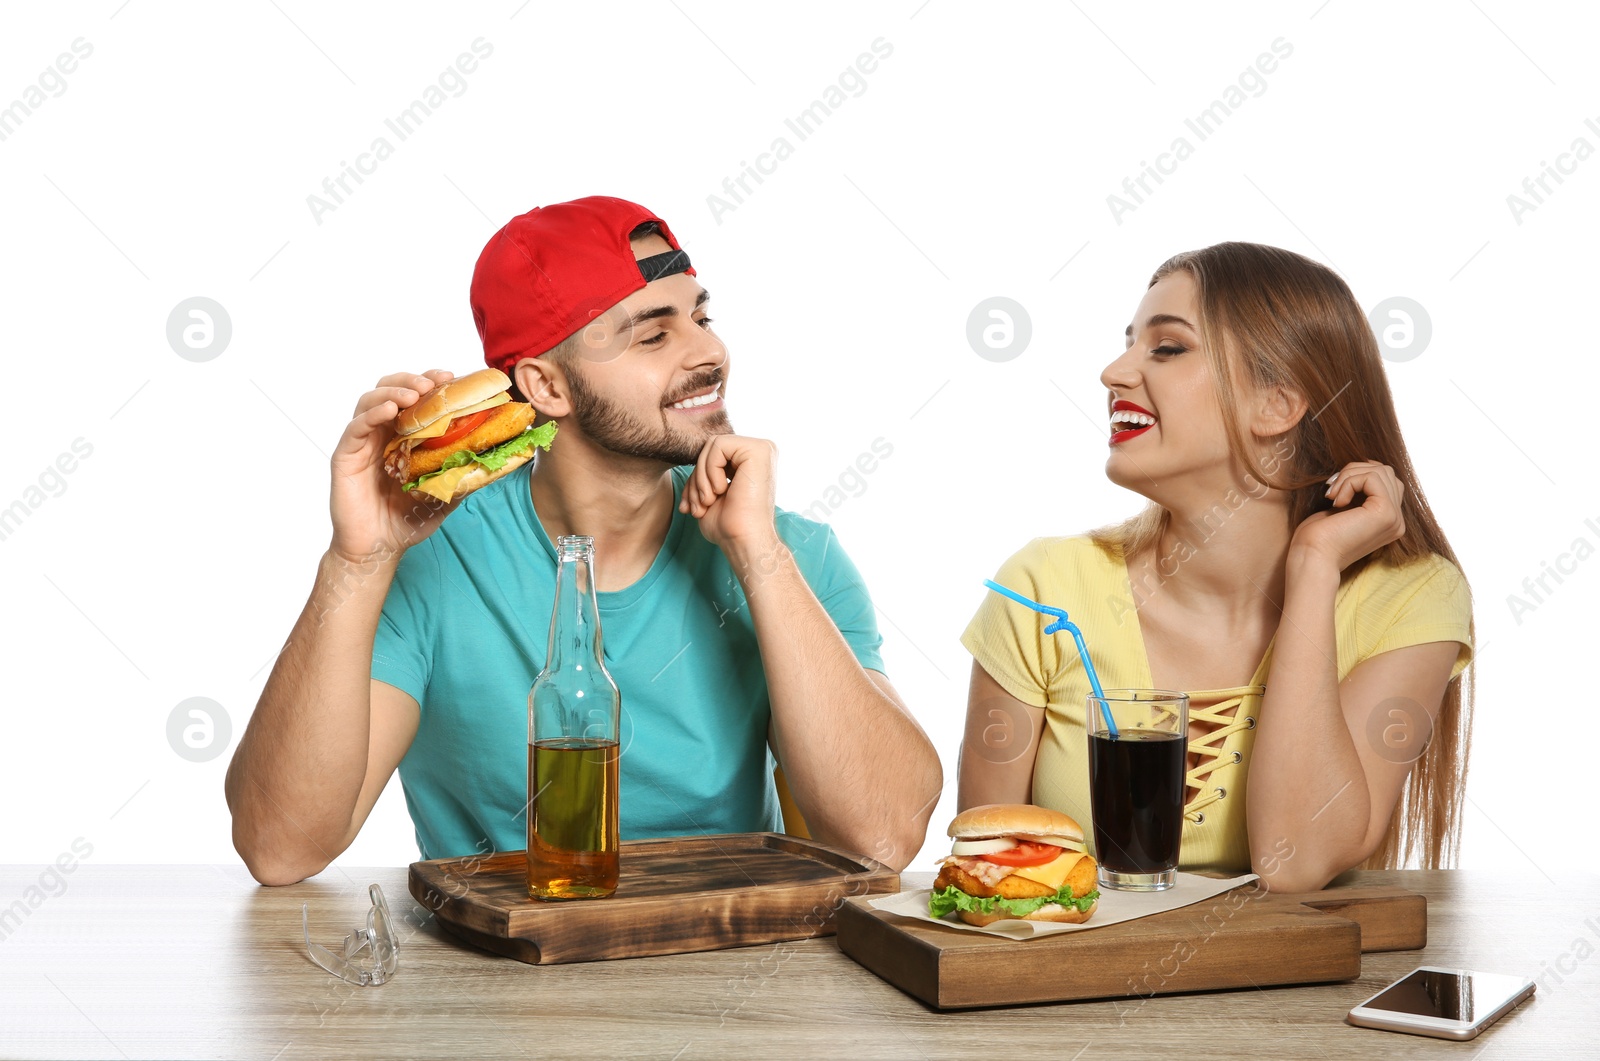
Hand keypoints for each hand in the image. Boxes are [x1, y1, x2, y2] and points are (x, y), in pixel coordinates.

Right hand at [328, 369, 457, 563]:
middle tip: (434, 383)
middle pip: (391, 390)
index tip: (451, 377)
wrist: (378, 548)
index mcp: (403, 437)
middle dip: (412, 380)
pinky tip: (391, 411)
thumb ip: (463, 477)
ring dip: (394, 391)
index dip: (430, 383)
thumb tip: (495, 462)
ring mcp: (362, 442)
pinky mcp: (345, 455)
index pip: (415, 399)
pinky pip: (356, 427)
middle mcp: (382, 434)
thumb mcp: (444, 495)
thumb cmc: (407, 521)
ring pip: (372, 401)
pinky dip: (373, 414)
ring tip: (415, 394)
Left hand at [678, 434, 779, 557]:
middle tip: (702, 504)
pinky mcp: (759, 450)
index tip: (696, 504)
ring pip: (711, 446)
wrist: (744, 541)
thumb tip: (690, 457)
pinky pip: (718, 446)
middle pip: (710, 448)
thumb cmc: (728, 525)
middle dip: (697, 478)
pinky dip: (710, 471)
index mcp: (752, 460)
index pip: (712, 454)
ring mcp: (762, 449)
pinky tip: (721, 491)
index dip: (697, 478)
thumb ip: (706, 470)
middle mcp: (761, 451)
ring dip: (701, 478)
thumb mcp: (710, 491)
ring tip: (709, 501)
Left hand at [1290, 460, 1405, 571]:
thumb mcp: (1343, 507)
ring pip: (1380, 470)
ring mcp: (1394, 518)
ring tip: (1331, 495)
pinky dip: (1349, 482)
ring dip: (1349, 476)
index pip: (1386, 480)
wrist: (1311, 558)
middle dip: (1354, 471)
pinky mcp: (1386, 513)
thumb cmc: (1318, 536)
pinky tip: (1336, 501)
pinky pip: (1372, 477)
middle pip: (1386, 472)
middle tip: (1331, 488)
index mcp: (1388, 521)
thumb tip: (1366, 464)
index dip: (1359, 475)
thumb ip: (1360, 491)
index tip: (1334, 487)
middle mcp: (1397, 521)